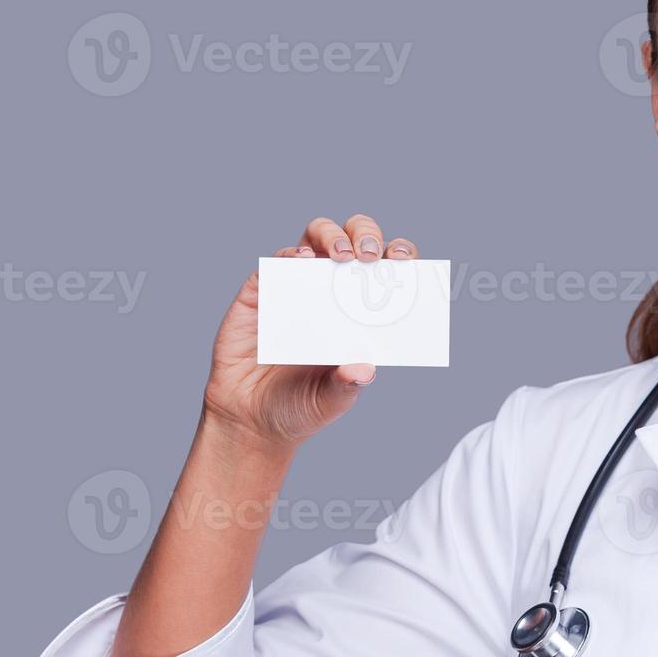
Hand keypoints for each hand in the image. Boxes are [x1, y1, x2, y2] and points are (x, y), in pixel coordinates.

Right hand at [201, 213, 418, 451]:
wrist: (250, 420)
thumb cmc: (300, 406)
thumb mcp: (331, 400)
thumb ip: (347, 385)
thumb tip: (364, 370)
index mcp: (359, 311)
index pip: (386, 270)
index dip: (399, 256)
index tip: (407, 260)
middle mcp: (331, 291)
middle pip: (354, 240)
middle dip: (367, 236)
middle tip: (370, 256)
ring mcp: (296, 286)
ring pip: (316, 237)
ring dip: (332, 236)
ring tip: (342, 255)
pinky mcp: (260, 292)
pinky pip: (275, 261)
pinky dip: (290, 254)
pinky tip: (302, 262)